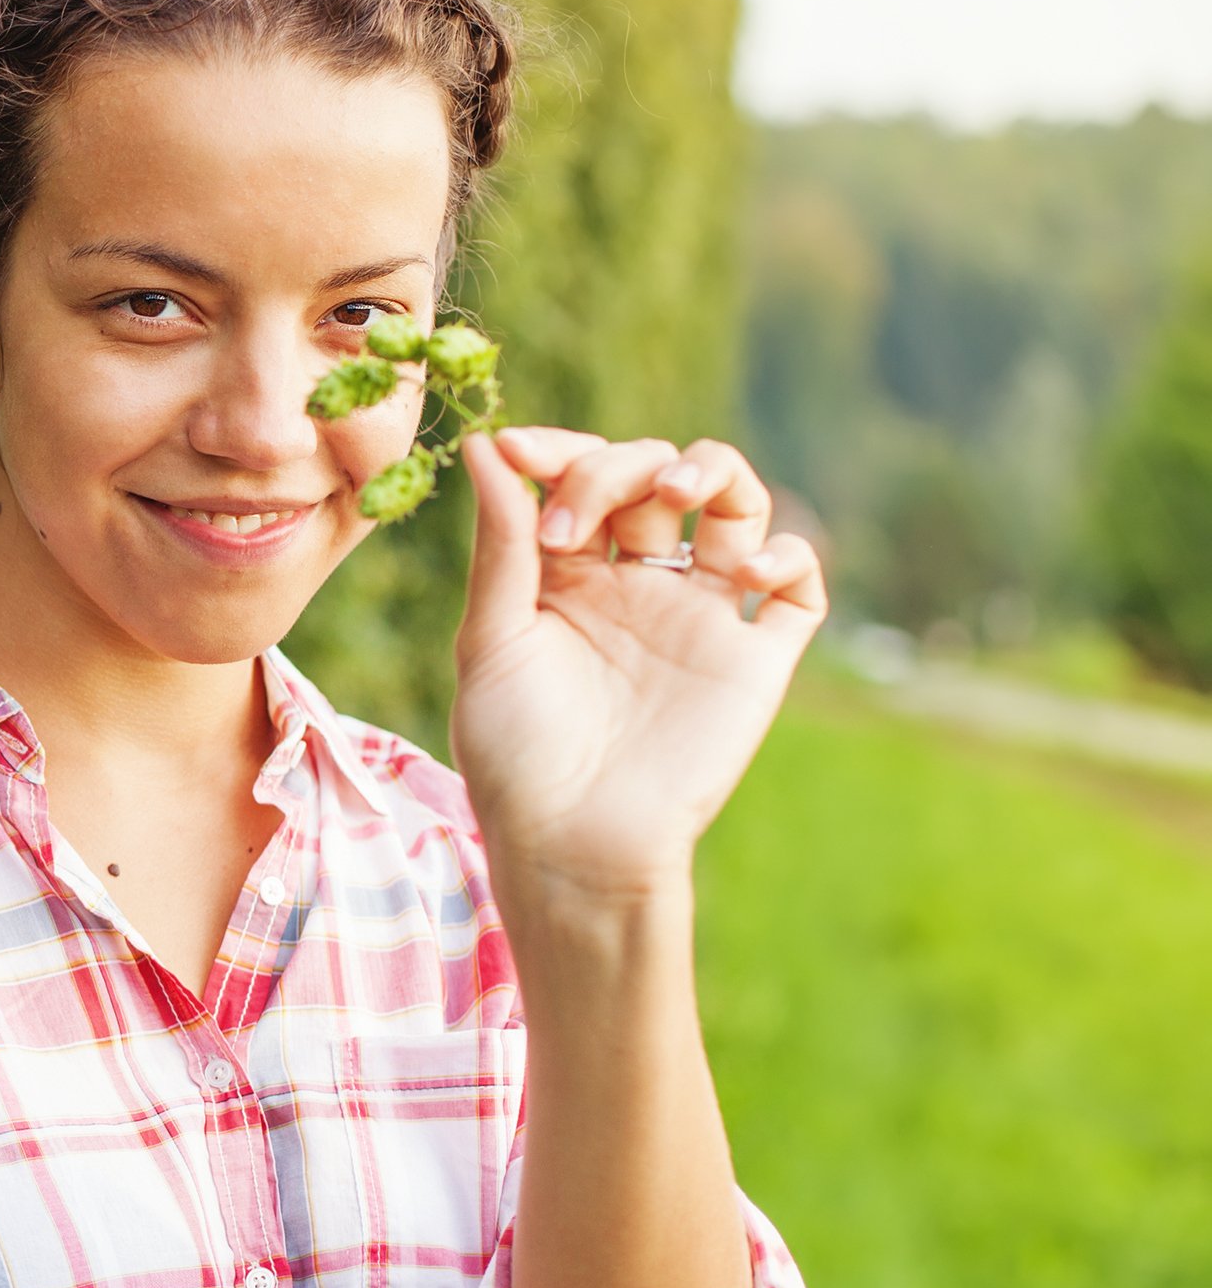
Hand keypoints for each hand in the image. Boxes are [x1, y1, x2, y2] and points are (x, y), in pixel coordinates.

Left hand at [450, 427, 827, 895]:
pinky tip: (742, 568)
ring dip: (716, 469)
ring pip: (736, 504)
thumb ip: (502, 542)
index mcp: (566, 575)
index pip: (579, 474)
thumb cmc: (514, 754)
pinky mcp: (754, 658)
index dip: (559, 450)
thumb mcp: (492, 639)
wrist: (574, 845)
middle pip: (653, 474)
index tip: (521, 449)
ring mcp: (700, 615)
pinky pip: (798, 586)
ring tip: (680, 488)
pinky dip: (787, 555)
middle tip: (574, 527)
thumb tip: (488, 442)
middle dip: (616, 467)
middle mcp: (637, 583)